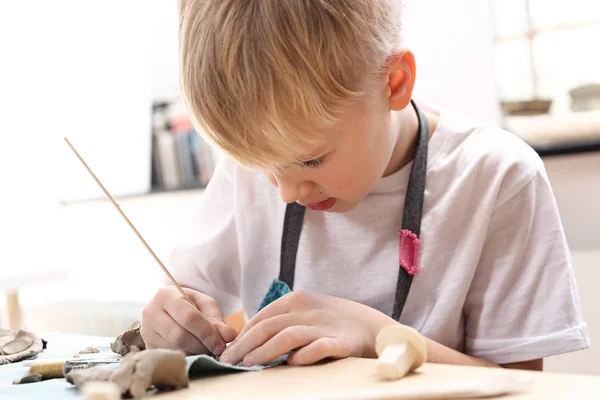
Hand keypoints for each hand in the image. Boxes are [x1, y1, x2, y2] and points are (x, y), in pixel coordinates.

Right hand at [141, 285, 237, 355]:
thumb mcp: (205, 305)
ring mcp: (146, 331)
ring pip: (174, 350)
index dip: (207, 333)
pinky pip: (169, 357)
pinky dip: (186, 358)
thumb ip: (218, 319)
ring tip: (205, 349)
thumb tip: (229, 335)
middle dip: (201, 345)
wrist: (168, 310)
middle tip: (215, 349)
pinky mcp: (147, 347)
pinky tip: (194, 352)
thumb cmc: (189, 305)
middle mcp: (151, 312)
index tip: (221, 344)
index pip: (188, 317)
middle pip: (179, 336)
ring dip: (194, 353)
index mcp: (166, 295)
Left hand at [219, 291, 395, 365]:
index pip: (262, 317)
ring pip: (289, 335)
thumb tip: (247, 341)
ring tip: (249, 363)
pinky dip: (303, 355)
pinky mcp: (341, 342)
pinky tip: (290, 364)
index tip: (228, 351)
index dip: (242, 335)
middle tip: (230, 361)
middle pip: (270, 326)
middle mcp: (308, 309)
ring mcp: (324, 325)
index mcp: (297, 299)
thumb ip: (281, 321)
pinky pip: (319, 347)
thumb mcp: (305, 313)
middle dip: (246, 344)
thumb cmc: (330, 322)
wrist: (371, 325)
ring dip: (266, 350)